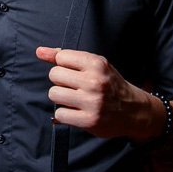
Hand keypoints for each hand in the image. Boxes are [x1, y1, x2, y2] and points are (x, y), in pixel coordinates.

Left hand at [36, 46, 164, 139]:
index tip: (73, 73)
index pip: (61, 57)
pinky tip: (76, 112)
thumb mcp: (94, 65)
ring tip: (75, 99)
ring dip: (61, 98)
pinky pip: (59, 114)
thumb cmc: (110, 85)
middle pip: (54, 75)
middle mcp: (94, 81)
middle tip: (74, 87)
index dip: (63, 66)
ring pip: (54, 94)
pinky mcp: (89, 120)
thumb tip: (39, 51)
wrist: (133, 110)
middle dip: (60, 82)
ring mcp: (92, 101)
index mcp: (96, 64)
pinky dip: (65, 114)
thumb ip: (65, 57)